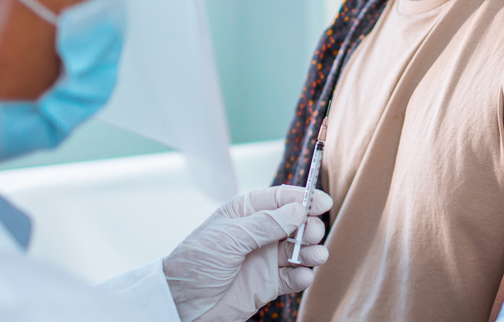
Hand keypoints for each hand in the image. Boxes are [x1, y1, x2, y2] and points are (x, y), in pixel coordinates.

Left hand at [163, 185, 331, 321]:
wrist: (181, 304)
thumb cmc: (195, 263)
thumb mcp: (229, 238)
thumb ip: (265, 224)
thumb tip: (298, 210)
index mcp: (245, 213)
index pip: (280, 199)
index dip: (302, 198)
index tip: (322, 202)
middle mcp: (258, 234)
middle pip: (295, 224)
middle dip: (308, 226)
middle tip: (312, 234)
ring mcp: (264, 259)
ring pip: (299, 250)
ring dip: (311, 251)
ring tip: (315, 256)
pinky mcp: (267, 284)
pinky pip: (293, 278)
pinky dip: (303, 276)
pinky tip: (303, 276)